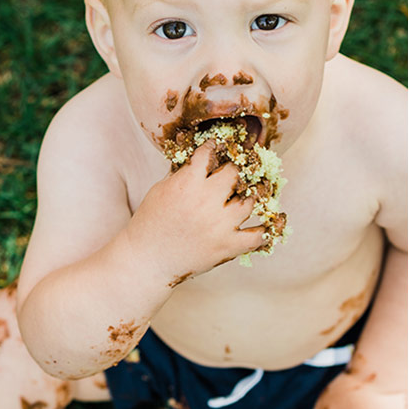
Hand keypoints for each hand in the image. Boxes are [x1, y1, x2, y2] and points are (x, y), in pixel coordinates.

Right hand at [132, 146, 269, 285]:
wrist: (147, 260)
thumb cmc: (150, 223)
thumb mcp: (161, 190)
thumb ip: (182, 172)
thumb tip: (201, 156)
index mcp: (186, 185)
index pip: (208, 153)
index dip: (212, 147)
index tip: (215, 148)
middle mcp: (206, 203)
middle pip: (234, 173)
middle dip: (231, 171)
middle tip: (229, 176)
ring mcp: (220, 226)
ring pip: (250, 201)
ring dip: (247, 198)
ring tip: (240, 198)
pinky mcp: (228, 248)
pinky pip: (257, 237)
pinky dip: (261, 231)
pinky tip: (261, 225)